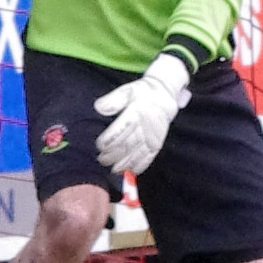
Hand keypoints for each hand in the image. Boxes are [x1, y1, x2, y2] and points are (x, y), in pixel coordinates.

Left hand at [92, 53, 193, 175]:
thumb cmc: (142, 93)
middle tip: (101, 159)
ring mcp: (152, 137)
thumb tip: (99, 108)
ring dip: (124, 164)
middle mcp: (145, 127)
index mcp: (136, 113)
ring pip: (137, 154)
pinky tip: (131, 171)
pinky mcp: (157, 144)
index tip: (99, 146)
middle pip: (127, 145)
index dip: (109, 139)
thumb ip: (113, 100)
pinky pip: (149, 157)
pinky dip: (140, 166)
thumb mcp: (127, 90)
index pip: (121, 129)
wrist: (164, 96)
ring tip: (113, 169)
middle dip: (113, 155)